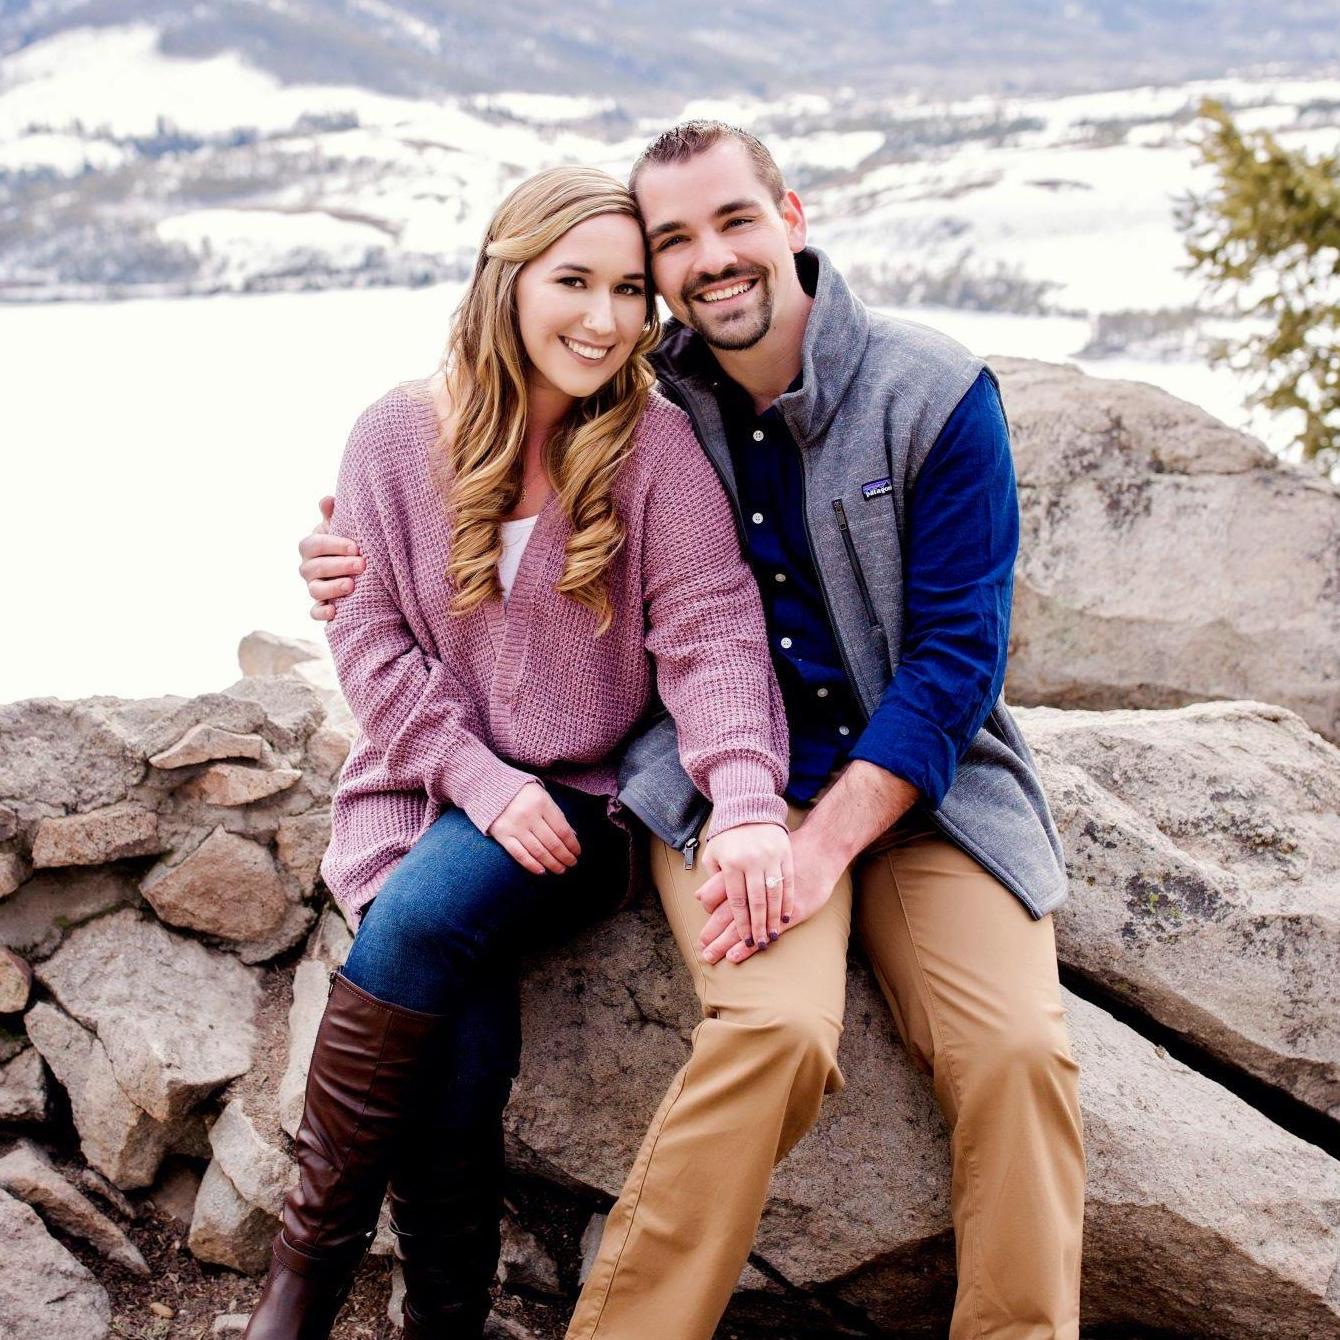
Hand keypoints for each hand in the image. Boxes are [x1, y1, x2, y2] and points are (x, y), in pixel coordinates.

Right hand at [299, 495, 365, 620]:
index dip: (334, 545)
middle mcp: (307, 568)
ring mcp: (312, 587)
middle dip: (339, 565)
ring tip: (352, 585)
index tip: (356, 547)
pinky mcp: (320, 606)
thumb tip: (327, 500)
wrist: (355, 567)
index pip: (315, 545)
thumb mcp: (341, 527)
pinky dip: (321, 613)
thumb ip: (333, 515)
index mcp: (310, 546)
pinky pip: (314, 612)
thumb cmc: (347, 543)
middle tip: (362, 564)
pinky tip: (334, 612)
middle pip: (316, 568)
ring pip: (314, 590)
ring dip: (332, 588)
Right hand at [487, 782, 581, 874]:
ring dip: (552, 863)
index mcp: (542, 803)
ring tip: (560, 869)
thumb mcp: (542, 797)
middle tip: (572, 864)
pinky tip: (542, 871)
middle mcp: (529, 815)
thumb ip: (556, 815)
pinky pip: (519, 854)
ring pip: (538, 851)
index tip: (577, 853)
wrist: (489, 787)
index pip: (563, 830)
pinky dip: (532, 865)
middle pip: (552, 843)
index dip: (572, 844)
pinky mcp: (502, 835)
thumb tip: (572, 836)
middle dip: (565, 856)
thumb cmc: (522, 793)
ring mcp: (515, 826)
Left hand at [697, 822, 792, 952]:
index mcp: (731, 863)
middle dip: (758, 926)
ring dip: (773, 918)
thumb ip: (712, 879)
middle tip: (759, 943)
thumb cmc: (729, 836)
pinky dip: (786, 901)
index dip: (741, 922)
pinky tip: (784, 916)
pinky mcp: (785, 853)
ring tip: (772, 935)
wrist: (751, 809)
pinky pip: (787, 882)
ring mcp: (771, 857)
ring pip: (774, 894)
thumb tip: (704, 903)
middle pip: (756, 901)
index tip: (744, 939)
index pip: (736, 900)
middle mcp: (752, 861)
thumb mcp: (714, 853)